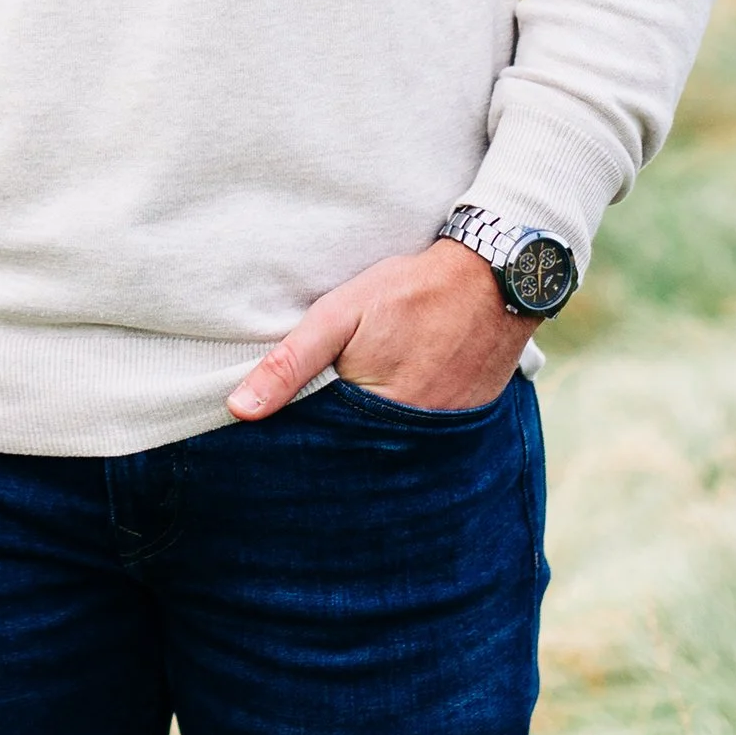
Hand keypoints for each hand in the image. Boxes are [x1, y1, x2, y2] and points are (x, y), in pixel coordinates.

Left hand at [227, 235, 528, 422]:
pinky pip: (429, 443)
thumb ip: (291, 362)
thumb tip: (241, 410)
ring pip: (394, 452)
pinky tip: (396, 409)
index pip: (326, 449)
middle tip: (325, 423)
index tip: (285, 438)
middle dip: (339, 447)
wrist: (494, 278)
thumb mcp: (340, 314)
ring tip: (362, 413)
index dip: (306, 440)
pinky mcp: (469, 426)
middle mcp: (416, 438)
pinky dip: (409, 432)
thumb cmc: (409, 291)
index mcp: (376, 414)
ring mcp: (447, 435)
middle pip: (361, 456)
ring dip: (374, 441)